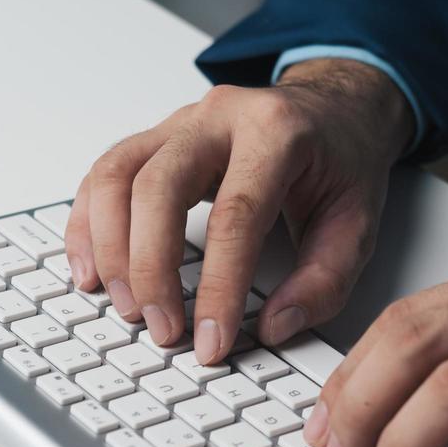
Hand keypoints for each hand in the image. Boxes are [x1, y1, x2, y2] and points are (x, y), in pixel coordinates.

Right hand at [63, 58, 411, 368]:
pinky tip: (91, 270)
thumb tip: (273, 326)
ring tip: (123, 304)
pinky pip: (101, 177)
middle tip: (159, 327)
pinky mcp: (152, 139)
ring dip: (108, 248)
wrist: (332, 106)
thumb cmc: (341, 160)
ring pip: (115, 177)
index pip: (235, 214)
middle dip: (149, 268)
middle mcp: (218, 117)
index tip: (211, 340)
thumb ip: (325, 279)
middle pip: (157, 188)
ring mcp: (177, 123)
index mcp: (276, 131)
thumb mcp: (360, 221)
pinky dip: (87, 227)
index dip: (219, 286)